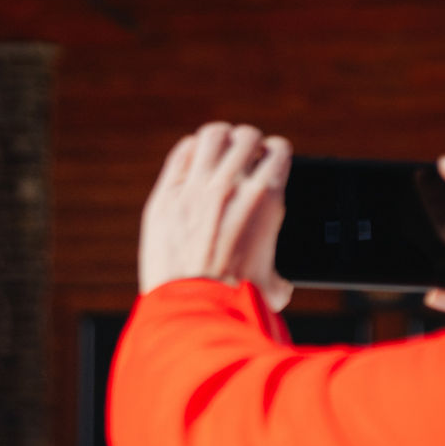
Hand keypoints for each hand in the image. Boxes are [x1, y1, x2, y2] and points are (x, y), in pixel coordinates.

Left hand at [140, 123, 293, 311]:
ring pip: (212, 135)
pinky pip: (180, 154)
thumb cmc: (236, 301)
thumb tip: (279, 285)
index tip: (268, 163)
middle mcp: (232, 186)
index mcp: (266, 199)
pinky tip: (193, 160)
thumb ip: (278, 274)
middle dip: (249, 143)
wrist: (195, 309)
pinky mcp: (165, 197)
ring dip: (219, 138)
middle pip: (246, 136)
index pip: (278, 149)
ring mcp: (195, 189)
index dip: (274, 153)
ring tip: (217, 149)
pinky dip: (190, 150)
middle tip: (243, 156)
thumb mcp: (272, 285)